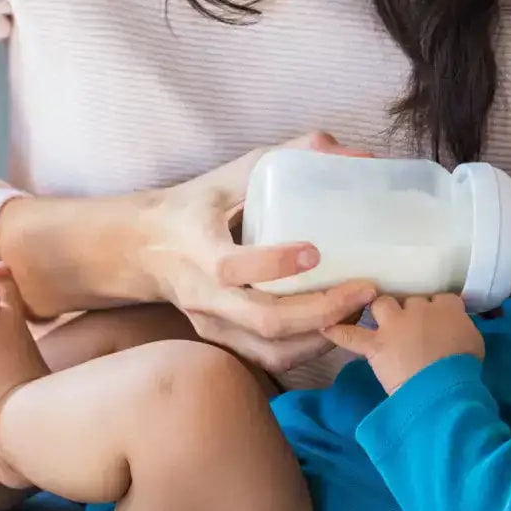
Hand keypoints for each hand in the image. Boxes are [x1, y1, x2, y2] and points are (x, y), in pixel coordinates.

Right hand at [135, 132, 378, 371]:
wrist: (146, 248)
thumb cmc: (196, 206)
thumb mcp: (232, 173)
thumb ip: (288, 156)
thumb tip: (353, 153)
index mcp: (198, 247)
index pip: (230, 266)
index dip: (274, 264)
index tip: (316, 252)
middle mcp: (204, 294)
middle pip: (265, 320)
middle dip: (322, 310)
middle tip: (364, 289)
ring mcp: (213, 324)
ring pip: (272, 349)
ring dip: (323, 335)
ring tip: (358, 309)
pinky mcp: (223, 341)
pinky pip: (270, 358)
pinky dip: (309, 348)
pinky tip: (335, 325)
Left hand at [323, 294, 483, 392]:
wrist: (443, 386)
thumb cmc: (464, 367)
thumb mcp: (474, 342)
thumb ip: (462, 328)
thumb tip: (455, 329)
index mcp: (446, 307)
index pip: (439, 298)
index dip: (436, 308)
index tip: (436, 319)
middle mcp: (418, 308)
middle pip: (409, 299)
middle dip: (408, 309)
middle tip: (410, 325)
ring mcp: (394, 324)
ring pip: (381, 304)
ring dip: (380, 310)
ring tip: (379, 319)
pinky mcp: (377, 344)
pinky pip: (351, 335)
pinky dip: (338, 332)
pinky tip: (326, 328)